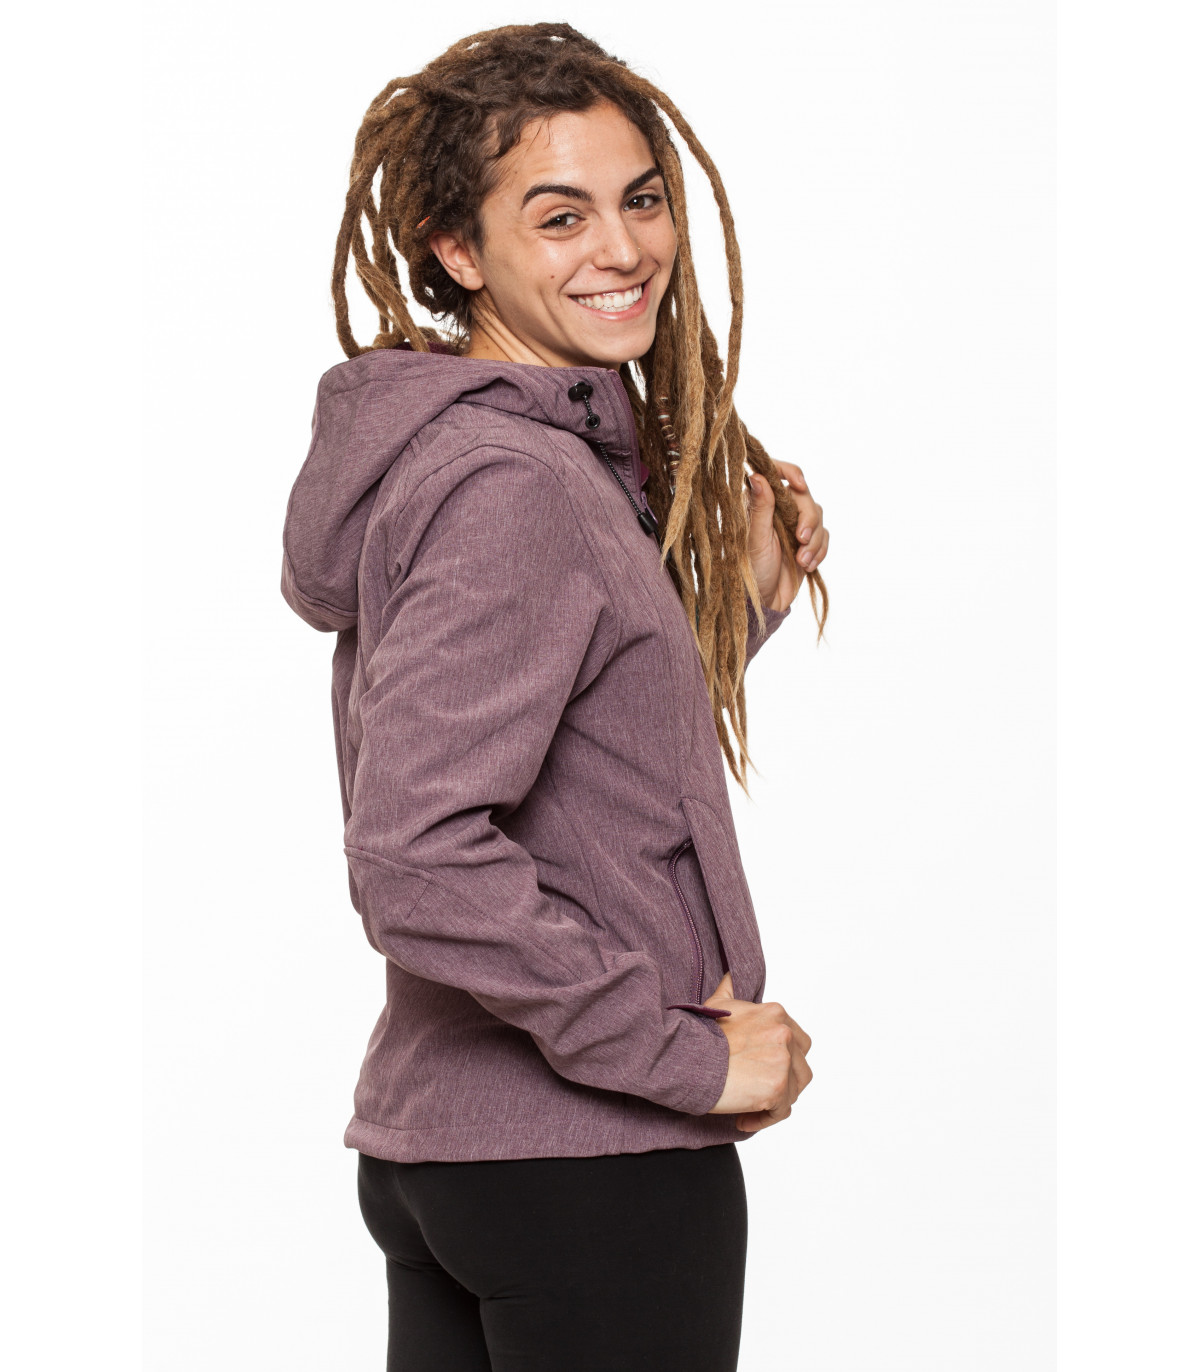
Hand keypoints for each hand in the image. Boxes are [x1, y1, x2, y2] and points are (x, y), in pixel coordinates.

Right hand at [703, 970, 813, 1132]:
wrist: (687, 1058)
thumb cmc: (699, 1035)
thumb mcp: (717, 1003)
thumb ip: (731, 989)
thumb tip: (731, 974)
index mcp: (776, 1014)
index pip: (797, 1043)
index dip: (783, 1060)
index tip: (761, 1070)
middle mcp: (784, 1034)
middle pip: (801, 1068)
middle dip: (784, 1082)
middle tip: (758, 1090)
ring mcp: (783, 1061)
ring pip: (793, 1091)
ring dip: (775, 1102)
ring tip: (750, 1106)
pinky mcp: (777, 1088)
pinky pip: (780, 1111)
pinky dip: (764, 1118)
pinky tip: (744, 1119)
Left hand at [745, 461, 828, 611]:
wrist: (766, 601)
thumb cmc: (753, 571)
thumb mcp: (755, 540)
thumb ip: (759, 508)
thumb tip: (756, 476)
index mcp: (760, 504)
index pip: (777, 474)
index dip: (791, 473)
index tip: (799, 485)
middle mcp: (778, 511)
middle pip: (805, 497)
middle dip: (807, 519)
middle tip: (800, 539)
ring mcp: (794, 525)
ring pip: (817, 516)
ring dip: (813, 540)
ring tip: (801, 560)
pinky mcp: (807, 541)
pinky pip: (824, 536)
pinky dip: (820, 550)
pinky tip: (808, 565)